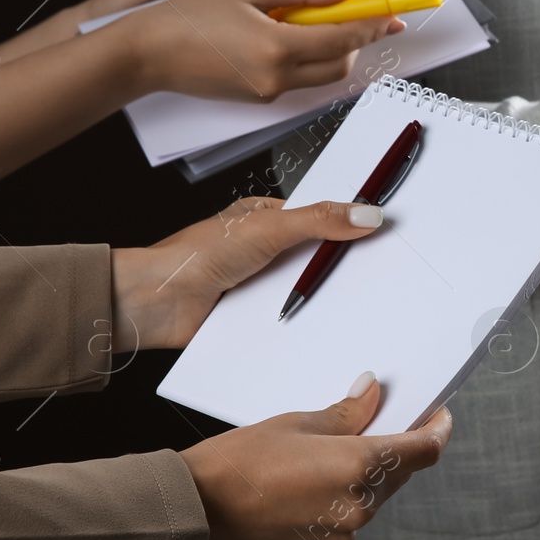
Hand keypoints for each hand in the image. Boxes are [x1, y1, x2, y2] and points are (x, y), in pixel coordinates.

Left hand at [110, 198, 384, 351]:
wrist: (154, 303)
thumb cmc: (195, 255)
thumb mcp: (269, 228)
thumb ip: (320, 220)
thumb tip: (366, 213)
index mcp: (271, 219)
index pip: (325, 217)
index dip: (354, 222)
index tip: (386, 227)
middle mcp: (270, 251)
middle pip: (322, 256)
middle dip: (344, 265)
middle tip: (381, 270)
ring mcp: (264, 285)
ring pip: (309, 289)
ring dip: (323, 297)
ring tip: (357, 302)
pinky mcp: (259, 318)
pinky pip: (294, 319)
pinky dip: (306, 323)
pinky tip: (323, 327)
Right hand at [112, 0, 405, 101]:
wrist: (146, 54)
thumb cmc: (187, 19)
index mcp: (277, 47)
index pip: (343, 38)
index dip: (372, 26)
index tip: (392, 16)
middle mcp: (277, 77)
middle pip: (340, 64)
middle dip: (354, 40)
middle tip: (353, 14)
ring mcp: (268, 92)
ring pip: (321, 75)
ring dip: (329, 50)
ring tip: (307, 20)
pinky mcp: (258, 99)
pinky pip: (297, 79)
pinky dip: (304, 58)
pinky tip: (282, 35)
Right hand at [180, 373, 451, 539]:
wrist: (195, 512)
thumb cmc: (238, 463)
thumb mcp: (297, 423)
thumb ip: (346, 413)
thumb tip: (372, 393)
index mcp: (360, 466)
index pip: (424, 451)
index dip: (437, 430)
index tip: (438, 416)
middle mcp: (359, 505)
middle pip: (399, 473)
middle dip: (394, 448)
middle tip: (375, 423)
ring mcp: (342, 533)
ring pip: (373, 498)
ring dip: (364, 476)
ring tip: (328, 454)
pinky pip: (347, 519)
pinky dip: (341, 500)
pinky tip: (310, 484)